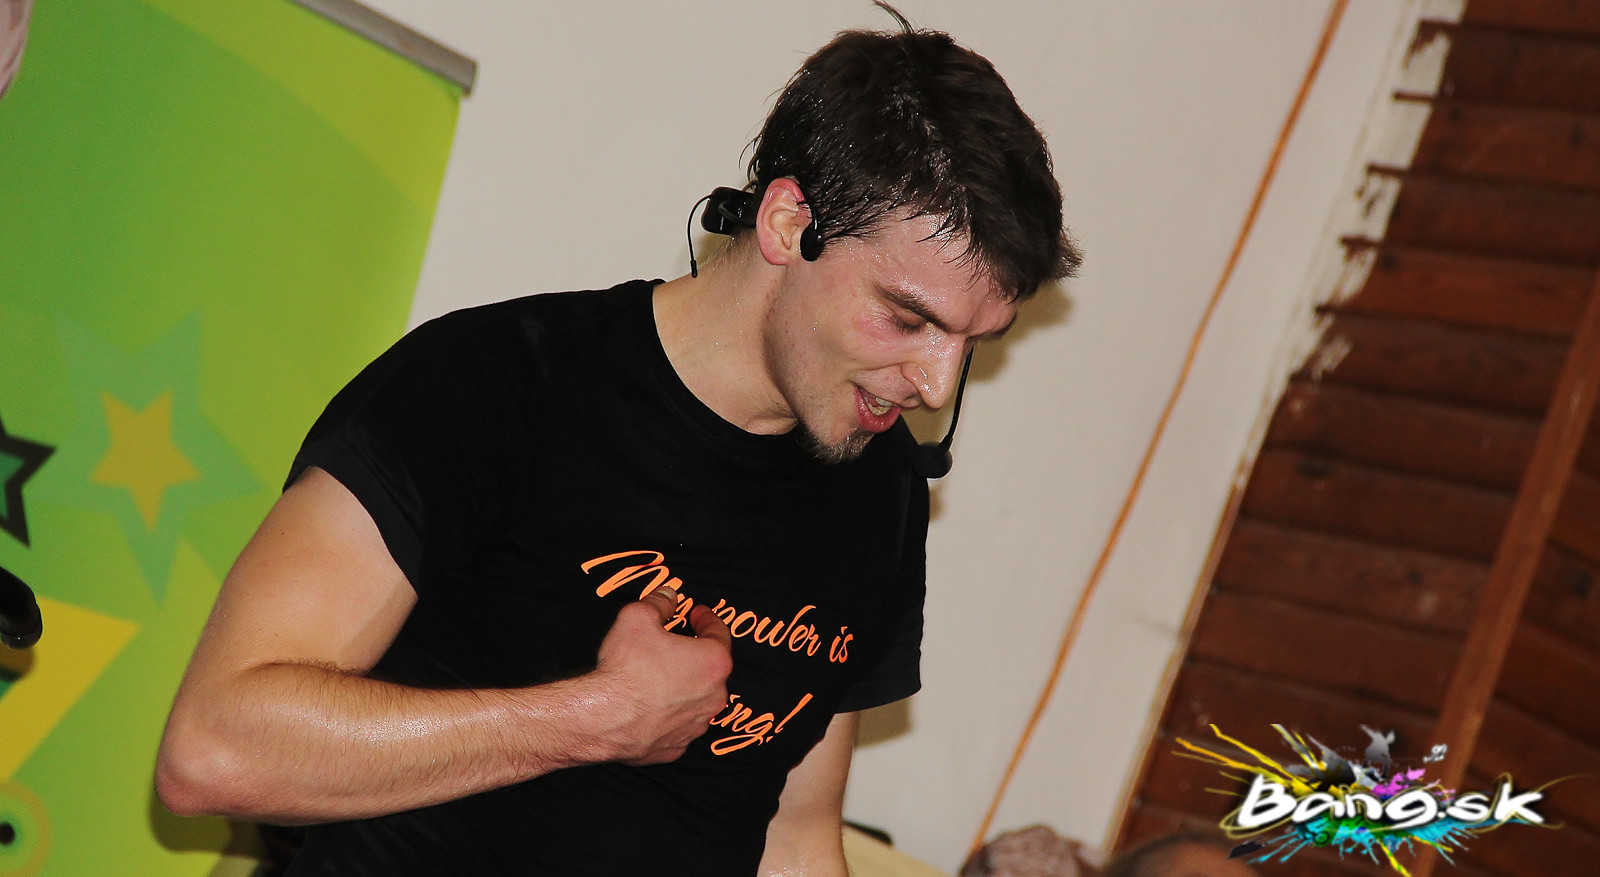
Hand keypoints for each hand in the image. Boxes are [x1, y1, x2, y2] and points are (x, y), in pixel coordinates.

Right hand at [591, 587, 731, 764]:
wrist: (602, 718)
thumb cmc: (626, 668)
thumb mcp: (638, 617)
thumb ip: (659, 602)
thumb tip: (668, 596)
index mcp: (713, 663)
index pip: (719, 633)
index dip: (706, 619)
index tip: (696, 613)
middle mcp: (713, 697)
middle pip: (710, 668)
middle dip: (694, 654)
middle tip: (672, 643)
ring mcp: (695, 725)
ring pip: (695, 699)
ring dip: (682, 686)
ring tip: (657, 675)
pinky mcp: (675, 747)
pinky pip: (677, 724)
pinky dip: (667, 713)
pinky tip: (649, 705)